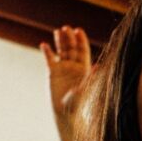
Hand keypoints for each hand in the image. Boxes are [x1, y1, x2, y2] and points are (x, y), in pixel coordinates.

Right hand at [44, 26, 94, 140]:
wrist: (64, 112)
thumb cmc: (76, 103)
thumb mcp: (83, 89)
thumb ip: (89, 77)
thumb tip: (97, 66)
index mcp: (83, 68)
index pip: (83, 50)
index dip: (81, 40)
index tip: (78, 30)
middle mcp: (73, 66)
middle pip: (72, 48)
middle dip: (69, 38)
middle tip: (66, 28)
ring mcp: (62, 68)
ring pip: (61, 50)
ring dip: (60, 41)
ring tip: (57, 31)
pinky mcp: (52, 72)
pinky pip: (49, 59)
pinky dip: (47, 52)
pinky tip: (44, 45)